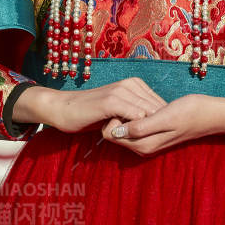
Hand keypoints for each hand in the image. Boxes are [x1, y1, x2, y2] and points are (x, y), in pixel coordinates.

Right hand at [15, 77, 166, 134]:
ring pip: (149, 113)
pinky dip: (136, 128)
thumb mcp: (118, 111)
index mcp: (135, 84)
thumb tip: (158, 124)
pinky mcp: (111, 101)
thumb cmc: (91, 113)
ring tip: (134, 139)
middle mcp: (130, 83)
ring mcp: (121, 91)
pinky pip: (135, 116)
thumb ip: (136, 112)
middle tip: (145, 140)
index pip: (161, 104)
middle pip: (158, 109)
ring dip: (145, 129)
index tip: (153, 136)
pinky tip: (126, 136)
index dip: (160, 122)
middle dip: (156, 126)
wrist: (63, 109)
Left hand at [102, 94, 224, 155]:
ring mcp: (148, 141)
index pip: (110, 133)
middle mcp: (143, 147)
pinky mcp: (153, 133)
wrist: (210, 113)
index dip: (113, 116)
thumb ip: (141, 127)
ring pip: (124, 127)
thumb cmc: (190, 112)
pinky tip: (146, 103)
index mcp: (143, 145)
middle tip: (133, 100)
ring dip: (127, 113)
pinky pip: (134, 124)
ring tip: (141, 100)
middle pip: (114, 131)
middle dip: (118, 115)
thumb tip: (115, 132)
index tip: (126, 103)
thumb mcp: (165, 117)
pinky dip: (135, 113)